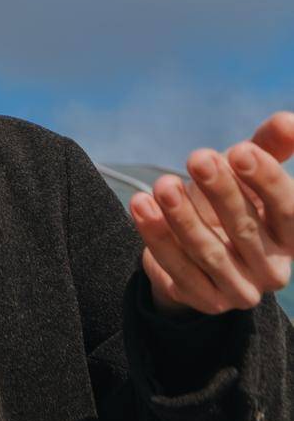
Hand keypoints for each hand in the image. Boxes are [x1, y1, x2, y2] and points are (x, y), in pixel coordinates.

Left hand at [128, 111, 293, 315]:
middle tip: (197, 158)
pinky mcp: (204, 300)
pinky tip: (142, 206)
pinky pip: (177, 269)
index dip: (267, 180)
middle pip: (246, 230)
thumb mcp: (247, 173)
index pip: (288, 210)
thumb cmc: (230, 200)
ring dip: (182, 216)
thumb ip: (267, 147)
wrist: (198, 249)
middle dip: (220, 191)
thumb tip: (287, 120)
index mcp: (291, 236)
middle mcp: (272, 269)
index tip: (240, 150)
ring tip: (162, 184)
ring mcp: (239, 290)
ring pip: (208, 252)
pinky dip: (157, 237)